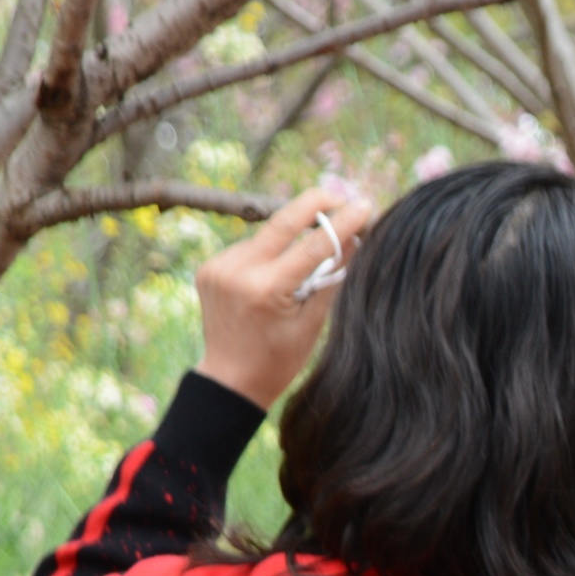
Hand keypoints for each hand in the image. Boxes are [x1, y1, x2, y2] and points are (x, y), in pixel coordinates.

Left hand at [194, 182, 374, 409]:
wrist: (230, 379)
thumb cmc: (279, 360)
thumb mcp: (313, 323)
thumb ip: (331, 279)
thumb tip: (352, 240)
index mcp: (266, 290)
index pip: (312, 245)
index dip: (342, 223)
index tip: (364, 207)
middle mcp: (238, 272)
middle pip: (282, 221)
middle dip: (315, 203)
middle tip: (342, 196)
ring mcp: (219, 267)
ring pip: (266, 236)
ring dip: (291, 236)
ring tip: (307, 257)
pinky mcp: (210, 267)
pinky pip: (248, 248)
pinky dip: (268, 252)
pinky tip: (274, 274)